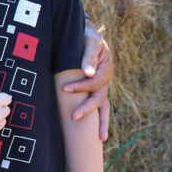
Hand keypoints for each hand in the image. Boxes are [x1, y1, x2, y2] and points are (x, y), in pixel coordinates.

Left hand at [64, 22, 112, 139]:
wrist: (86, 33)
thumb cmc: (85, 36)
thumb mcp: (89, 41)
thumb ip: (88, 56)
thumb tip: (88, 73)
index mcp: (105, 67)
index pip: (94, 82)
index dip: (80, 86)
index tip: (65, 89)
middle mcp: (106, 78)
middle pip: (100, 97)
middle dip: (87, 108)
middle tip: (73, 117)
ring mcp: (103, 85)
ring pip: (104, 105)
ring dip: (102, 121)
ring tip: (101, 138)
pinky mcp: (98, 89)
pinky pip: (101, 106)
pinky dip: (101, 120)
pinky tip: (100, 136)